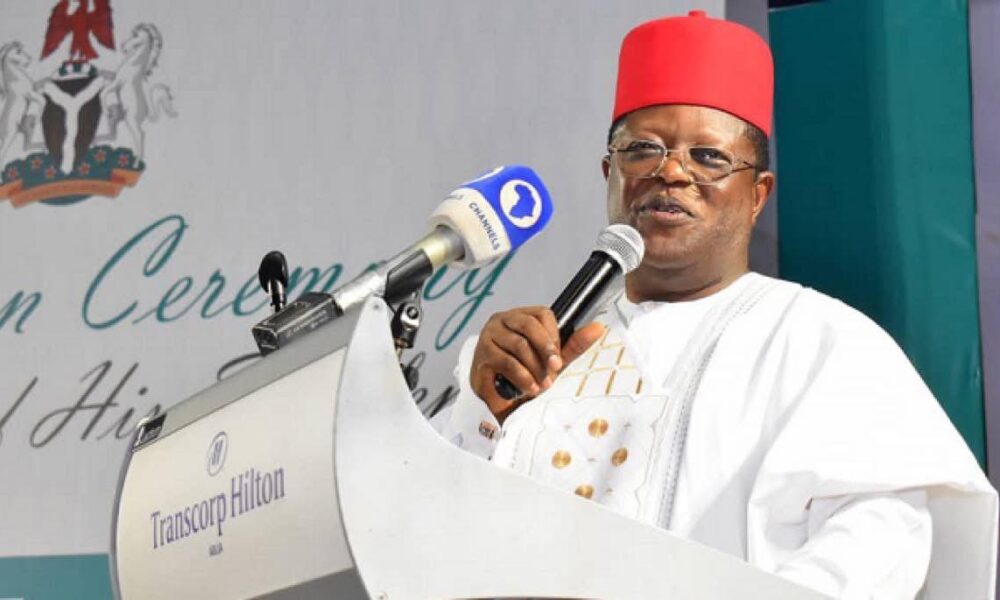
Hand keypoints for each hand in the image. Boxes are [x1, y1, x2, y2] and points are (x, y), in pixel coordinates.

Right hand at [470, 306, 605, 421]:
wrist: (501, 400)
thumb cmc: (526, 374)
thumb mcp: (553, 359)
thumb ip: (573, 344)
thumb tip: (598, 328)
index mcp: (520, 316)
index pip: (542, 313)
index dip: (553, 334)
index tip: (558, 356)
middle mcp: (502, 320)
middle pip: (529, 325)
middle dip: (546, 349)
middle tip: (555, 368)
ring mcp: (489, 335)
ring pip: (519, 345)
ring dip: (535, 368)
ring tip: (542, 384)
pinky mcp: (482, 354)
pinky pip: (506, 361)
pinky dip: (522, 377)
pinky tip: (529, 388)